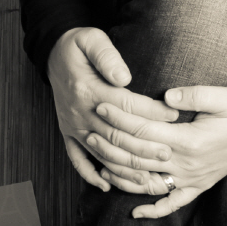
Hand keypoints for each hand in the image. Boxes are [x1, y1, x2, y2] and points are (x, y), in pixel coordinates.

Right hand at [47, 27, 173, 192]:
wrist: (52, 55)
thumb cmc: (78, 46)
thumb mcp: (91, 39)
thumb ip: (107, 56)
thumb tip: (124, 76)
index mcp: (88, 90)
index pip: (124, 105)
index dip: (150, 111)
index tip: (174, 115)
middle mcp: (79, 113)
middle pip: (115, 135)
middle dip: (143, 147)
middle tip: (168, 153)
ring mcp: (73, 126)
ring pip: (100, 153)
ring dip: (123, 167)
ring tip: (147, 177)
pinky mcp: (68, 133)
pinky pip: (76, 159)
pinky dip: (90, 174)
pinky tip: (107, 185)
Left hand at [93, 85, 226, 218]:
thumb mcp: (223, 96)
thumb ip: (195, 95)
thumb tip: (166, 97)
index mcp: (190, 140)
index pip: (144, 132)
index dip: (120, 118)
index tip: (101, 106)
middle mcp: (186, 164)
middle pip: (138, 158)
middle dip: (111, 144)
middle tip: (90, 131)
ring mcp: (191, 179)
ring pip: (148, 184)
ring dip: (121, 175)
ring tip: (99, 163)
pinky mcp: (197, 186)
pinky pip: (173, 204)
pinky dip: (153, 211)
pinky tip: (134, 212)